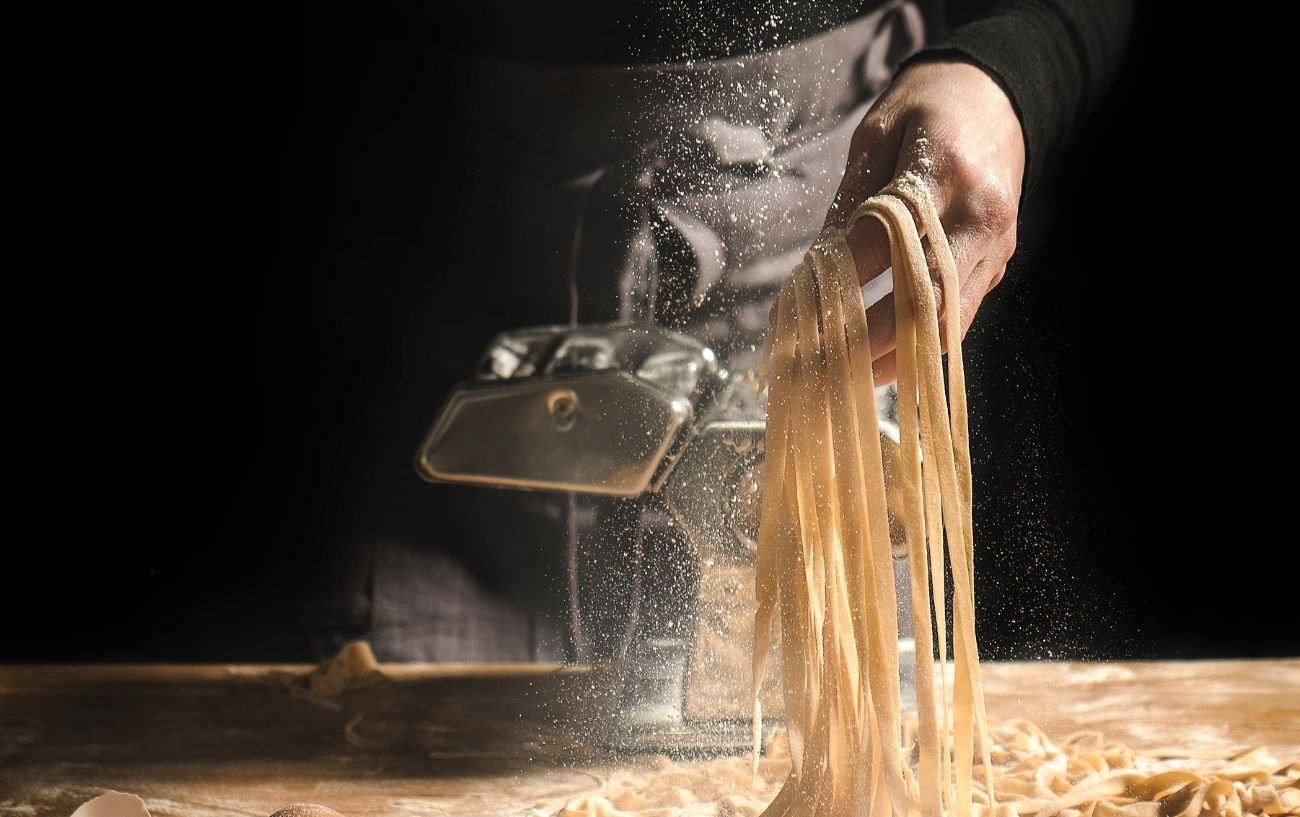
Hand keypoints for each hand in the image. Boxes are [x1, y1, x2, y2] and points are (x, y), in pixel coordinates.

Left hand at [826, 58, 1025, 383]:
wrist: (997, 94)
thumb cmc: (927, 108)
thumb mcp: (877, 135)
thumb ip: (851, 200)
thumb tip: (816, 269)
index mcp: (947, 173)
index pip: (882, 247)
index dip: (833, 288)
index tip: (789, 318)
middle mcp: (981, 218)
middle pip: (923, 303)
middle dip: (864, 344)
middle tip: (814, 370)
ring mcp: (997, 247)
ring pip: (946, 325)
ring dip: (892, 360)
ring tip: (841, 381)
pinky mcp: (998, 265)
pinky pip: (957, 319)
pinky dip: (916, 348)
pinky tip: (876, 364)